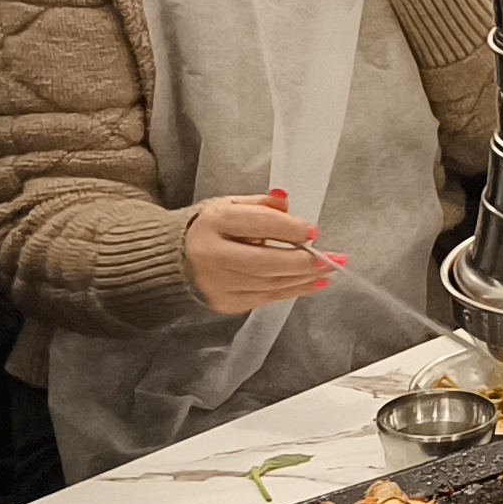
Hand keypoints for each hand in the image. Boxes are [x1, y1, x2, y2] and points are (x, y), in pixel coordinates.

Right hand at [183, 189, 339, 317]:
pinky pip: (264, 299)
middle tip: (330, 258)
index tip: (313, 231)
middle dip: (303, 261)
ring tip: (327, 270)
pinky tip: (310, 284)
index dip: (290, 228)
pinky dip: (291, 291)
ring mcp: (216, 283)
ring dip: (303, 279)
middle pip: (266, 261)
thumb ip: (261, 204)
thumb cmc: (209, 229)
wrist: (172, 257)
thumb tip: (286, 201)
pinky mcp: (223, 302)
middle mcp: (212, 254)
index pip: (259, 224)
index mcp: (214, 222)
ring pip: (269, 284)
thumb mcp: (229, 206)